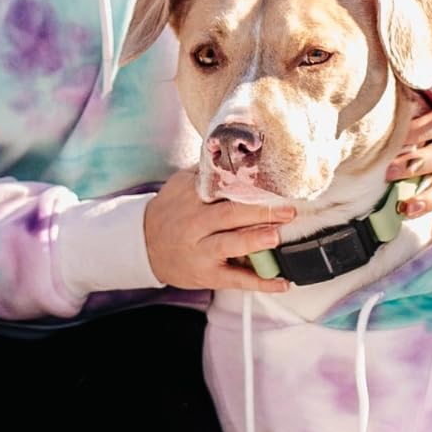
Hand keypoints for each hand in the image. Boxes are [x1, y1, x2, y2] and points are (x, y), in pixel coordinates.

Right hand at [144, 170, 294, 291]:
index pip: (221, 189)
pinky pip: (235, 280)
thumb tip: (235, 148)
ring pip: (229, 246)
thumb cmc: (171, 211)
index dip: (247, 186)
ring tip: (276, 238)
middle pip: (229, 215)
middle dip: (260, 212)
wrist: (144, 245)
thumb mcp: (181, 184)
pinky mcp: (207, 275)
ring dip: (254, 242)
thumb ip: (206, 171)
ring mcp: (202, 251)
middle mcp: (196, 224)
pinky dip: (261, 282)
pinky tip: (283, 282)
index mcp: (193, 198)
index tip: (272, 182)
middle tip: (287, 210)